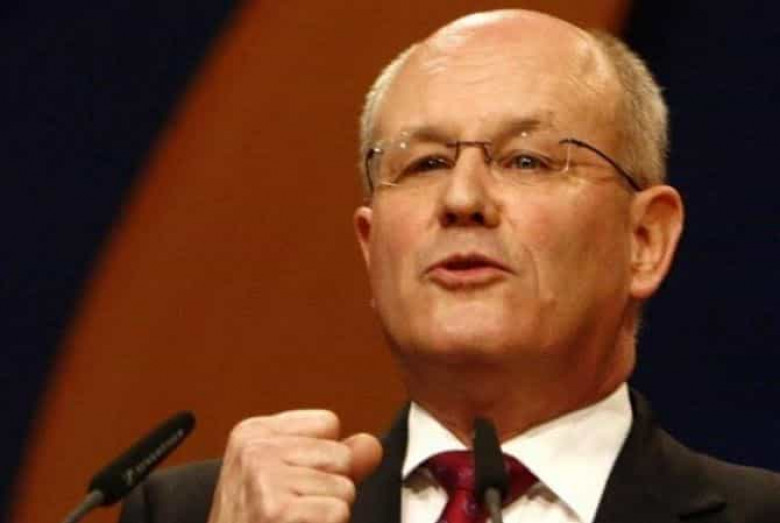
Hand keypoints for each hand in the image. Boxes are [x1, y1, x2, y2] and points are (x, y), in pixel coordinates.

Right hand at [207, 410, 382, 522]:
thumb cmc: (256, 522)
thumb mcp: (288, 479)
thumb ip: (333, 457)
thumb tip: (371, 444)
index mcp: (253, 433)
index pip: (328, 423)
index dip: (323, 460)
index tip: (293, 484)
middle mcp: (254, 449)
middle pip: (341, 456)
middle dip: (329, 489)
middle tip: (295, 510)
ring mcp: (264, 478)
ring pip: (344, 487)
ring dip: (326, 513)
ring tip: (294, 522)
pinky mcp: (277, 511)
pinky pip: (337, 513)